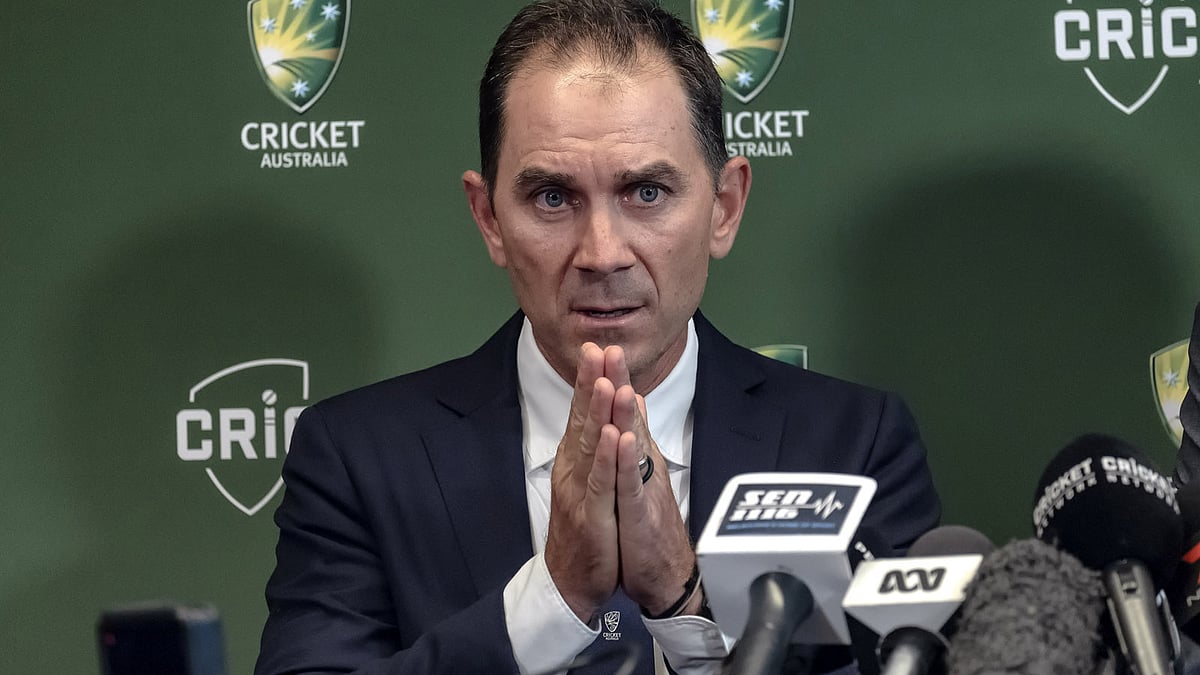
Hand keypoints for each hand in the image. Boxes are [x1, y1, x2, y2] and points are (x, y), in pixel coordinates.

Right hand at [543, 343, 620, 622]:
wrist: (572, 583)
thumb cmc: (587, 532)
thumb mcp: (593, 483)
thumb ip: (600, 447)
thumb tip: (612, 411)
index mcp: (575, 461)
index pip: (583, 413)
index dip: (591, 380)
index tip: (599, 348)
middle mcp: (573, 470)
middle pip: (583, 419)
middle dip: (592, 383)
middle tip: (598, 349)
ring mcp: (580, 492)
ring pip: (590, 445)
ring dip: (599, 412)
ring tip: (607, 381)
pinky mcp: (592, 516)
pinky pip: (600, 482)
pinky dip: (606, 458)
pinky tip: (612, 435)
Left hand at [607, 352, 697, 616]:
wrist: (664, 575)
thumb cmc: (648, 527)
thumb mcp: (640, 476)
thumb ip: (639, 437)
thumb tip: (637, 402)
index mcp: (637, 457)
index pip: (621, 413)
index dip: (610, 380)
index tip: (599, 348)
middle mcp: (642, 465)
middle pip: (628, 418)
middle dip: (617, 382)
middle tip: (608, 348)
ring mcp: (643, 487)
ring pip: (632, 444)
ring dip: (623, 413)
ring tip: (614, 382)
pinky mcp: (642, 513)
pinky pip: (632, 483)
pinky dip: (626, 460)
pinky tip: (622, 438)